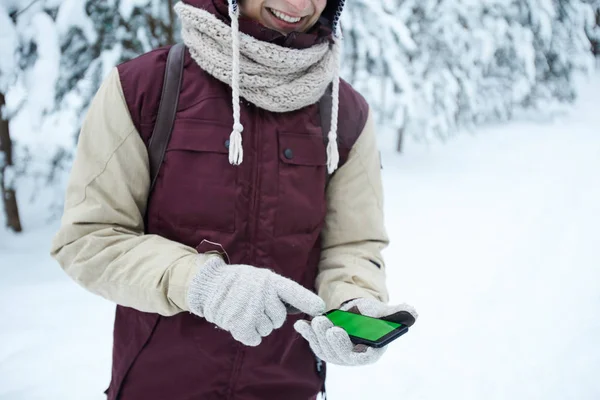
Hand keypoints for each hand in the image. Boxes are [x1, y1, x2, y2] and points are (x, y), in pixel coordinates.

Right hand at [187, 256, 324, 346]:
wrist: (210, 284)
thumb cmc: (240, 282)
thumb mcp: (261, 278)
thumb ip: (279, 292)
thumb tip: (308, 308)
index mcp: (270, 281)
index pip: (293, 292)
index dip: (307, 301)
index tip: (320, 310)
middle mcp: (262, 293)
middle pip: (279, 319)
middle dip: (270, 317)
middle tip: (255, 306)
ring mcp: (251, 309)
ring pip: (266, 330)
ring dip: (257, 325)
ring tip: (245, 311)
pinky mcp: (239, 324)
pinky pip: (254, 339)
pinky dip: (248, 335)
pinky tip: (241, 323)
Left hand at [294, 298, 416, 365]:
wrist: (356, 313)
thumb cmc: (371, 314)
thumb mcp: (383, 312)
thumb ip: (397, 313)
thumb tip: (413, 311)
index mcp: (371, 353)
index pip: (359, 356)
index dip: (346, 346)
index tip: (336, 330)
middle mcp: (353, 358)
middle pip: (339, 354)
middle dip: (328, 338)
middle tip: (322, 322)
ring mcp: (338, 355)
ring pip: (325, 349)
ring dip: (317, 335)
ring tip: (314, 320)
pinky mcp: (325, 348)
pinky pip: (315, 344)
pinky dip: (307, 335)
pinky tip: (301, 324)